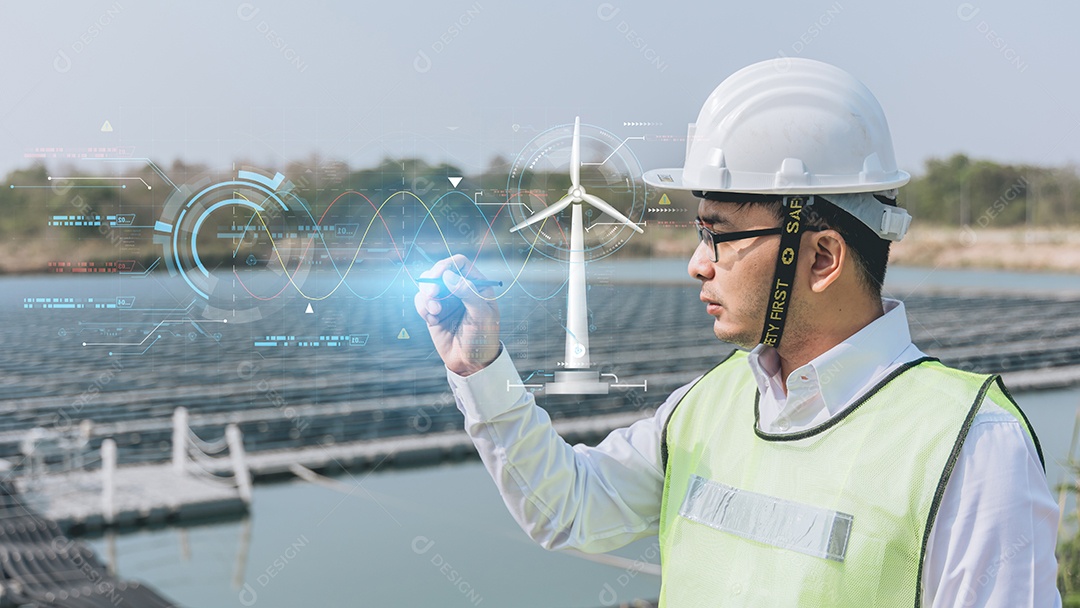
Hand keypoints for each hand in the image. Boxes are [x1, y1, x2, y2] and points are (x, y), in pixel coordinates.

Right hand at [413, 255, 500, 375]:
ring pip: (427, 286)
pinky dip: (422, 308)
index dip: (447, 265)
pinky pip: (421, 301)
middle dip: (432, 281)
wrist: (471, 363)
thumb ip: (467, 293)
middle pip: (439, 271)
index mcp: (477, 285)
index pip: (459, 263)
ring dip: (427, 297)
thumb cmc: (483, 338)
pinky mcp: (433, 312)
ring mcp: (446, 301)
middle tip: (432, 294)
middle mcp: (460, 290)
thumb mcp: (481, 315)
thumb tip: (448, 275)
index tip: (439, 275)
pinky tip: (432, 320)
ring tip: (435, 313)